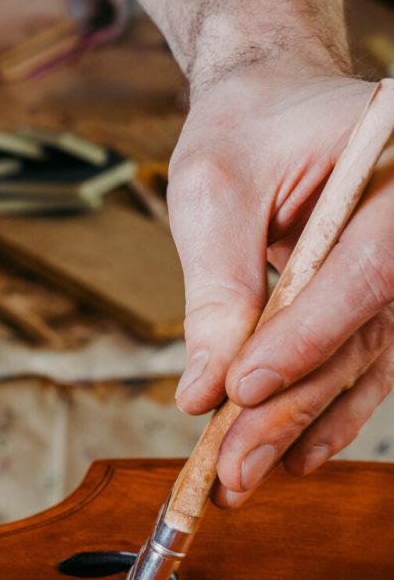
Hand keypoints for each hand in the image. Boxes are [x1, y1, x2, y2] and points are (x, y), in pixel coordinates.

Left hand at [169, 66, 393, 505]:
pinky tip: (291, 456)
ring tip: (244, 477)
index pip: (365, 269)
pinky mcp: (383, 299)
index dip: (306, 338)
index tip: (241, 392)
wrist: (272, 102)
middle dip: (293, 405)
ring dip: (304, 425)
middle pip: (365, 330)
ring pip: (366, 360)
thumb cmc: (245, 131)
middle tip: (232, 468)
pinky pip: (365, 364)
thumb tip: (204, 393)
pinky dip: (326, 413)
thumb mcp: (213, 192)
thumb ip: (216, 290)